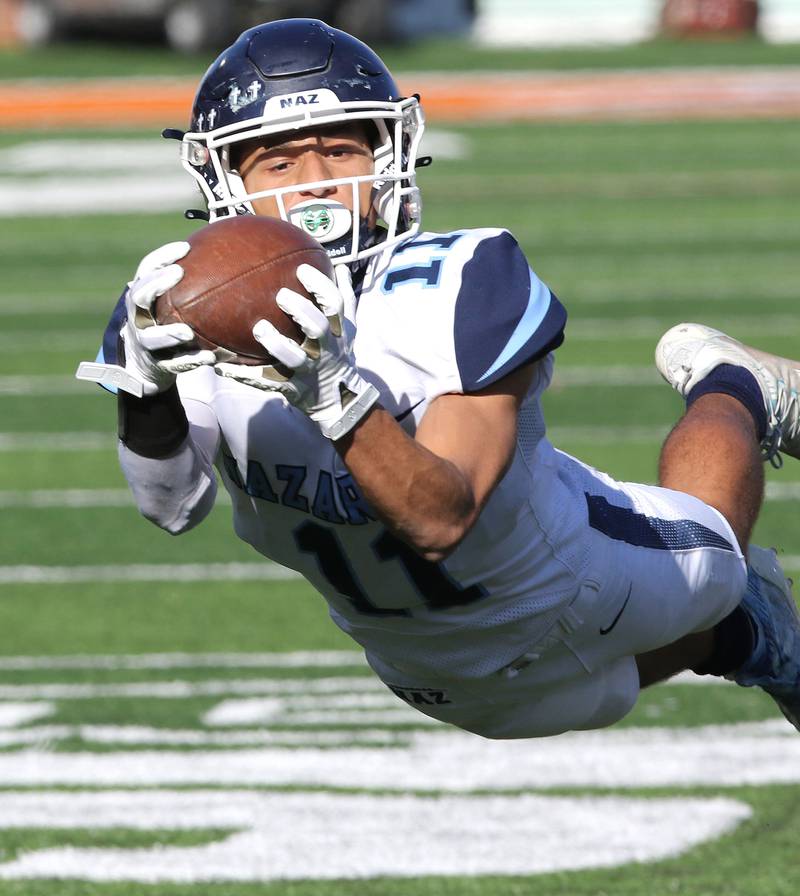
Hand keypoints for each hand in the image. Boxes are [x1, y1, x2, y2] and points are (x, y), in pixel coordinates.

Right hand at [75, 242, 214, 396]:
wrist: (145, 365)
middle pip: (139, 297)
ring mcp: (145, 343)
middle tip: (178, 273)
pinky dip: (191, 361)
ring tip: (188, 332)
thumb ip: (187, 285)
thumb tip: (224, 252)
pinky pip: (174, 364)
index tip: (185, 247)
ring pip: (152, 338)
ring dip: (170, 333)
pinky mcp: (158, 365)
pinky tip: (210, 357)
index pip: (145, 271)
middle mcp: (138, 318)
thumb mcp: (167, 304)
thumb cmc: (164, 325)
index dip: (161, 257)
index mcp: (141, 299)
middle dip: (157, 283)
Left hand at [216, 264, 379, 439]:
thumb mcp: (348, 330)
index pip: (334, 304)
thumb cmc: (339, 356)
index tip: (302, 269)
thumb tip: (338, 268)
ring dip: (276, 344)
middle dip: (301, 311)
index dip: (320, 286)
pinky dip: (243, 375)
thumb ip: (343, 300)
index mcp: (337, 332)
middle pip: (318, 328)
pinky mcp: (291, 388)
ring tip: (258, 328)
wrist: (340, 401)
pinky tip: (221, 366)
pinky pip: (264, 381)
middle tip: (281, 295)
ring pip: (293, 357)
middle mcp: (324, 350)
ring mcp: (308, 371)